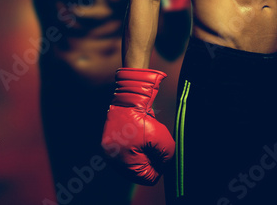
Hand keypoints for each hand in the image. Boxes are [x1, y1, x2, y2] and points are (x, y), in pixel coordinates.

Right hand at [102, 68, 174, 184]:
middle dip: (151, 157)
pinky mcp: (110, 140)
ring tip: (146, 135)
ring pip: (135, 158)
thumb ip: (167, 157)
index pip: (148, 178)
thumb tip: (165, 163)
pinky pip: (128, 149)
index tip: (162, 153)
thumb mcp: (163, 140)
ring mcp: (110, 150)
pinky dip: (137, 142)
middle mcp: (113, 161)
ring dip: (144, 149)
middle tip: (154, 143)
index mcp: (123, 165)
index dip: (160, 166)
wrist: (128, 98)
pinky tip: (139, 132)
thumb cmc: (143, 119)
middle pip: (140, 169)